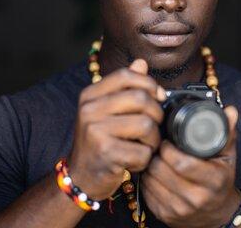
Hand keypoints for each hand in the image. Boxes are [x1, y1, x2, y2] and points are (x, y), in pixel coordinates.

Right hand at [67, 59, 165, 199]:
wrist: (80, 177)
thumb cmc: (100, 141)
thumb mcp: (107, 110)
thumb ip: (125, 86)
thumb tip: (141, 63)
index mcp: (90, 94)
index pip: (126, 75)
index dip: (148, 83)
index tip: (159, 96)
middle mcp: (89, 109)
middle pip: (140, 98)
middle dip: (156, 114)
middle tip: (154, 127)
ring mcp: (94, 130)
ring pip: (145, 124)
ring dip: (153, 140)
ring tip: (144, 146)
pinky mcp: (104, 152)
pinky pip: (142, 151)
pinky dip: (145, 159)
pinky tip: (134, 161)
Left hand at [141, 106, 239, 227]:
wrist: (218, 214)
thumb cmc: (220, 179)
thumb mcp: (227, 155)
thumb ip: (227, 131)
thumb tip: (231, 111)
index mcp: (213, 180)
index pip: (182, 163)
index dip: (169, 149)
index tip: (166, 141)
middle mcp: (196, 198)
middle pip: (162, 170)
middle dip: (156, 155)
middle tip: (157, 146)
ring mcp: (179, 210)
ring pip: (151, 180)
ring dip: (149, 165)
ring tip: (154, 156)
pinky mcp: (165, 216)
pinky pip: (146, 192)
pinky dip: (146, 179)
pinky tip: (152, 171)